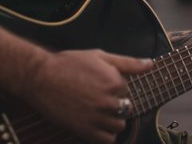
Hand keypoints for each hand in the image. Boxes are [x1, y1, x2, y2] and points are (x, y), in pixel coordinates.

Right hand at [23, 49, 152, 142]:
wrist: (41, 78)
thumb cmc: (68, 64)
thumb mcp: (99, 56)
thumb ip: (127, 63)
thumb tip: (150, 64)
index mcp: (114, 81)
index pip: (126, 90)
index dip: (114, 87)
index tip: (99, 84)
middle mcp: (108, 101)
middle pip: (125, 108)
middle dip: (114, 104)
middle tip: (95, 97)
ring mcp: (97, 117)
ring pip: (119, 125)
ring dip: (111, 120)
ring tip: (95, 110)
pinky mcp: (86, 131)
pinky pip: (108, 140)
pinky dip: (105, 134)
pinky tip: (95, 123)